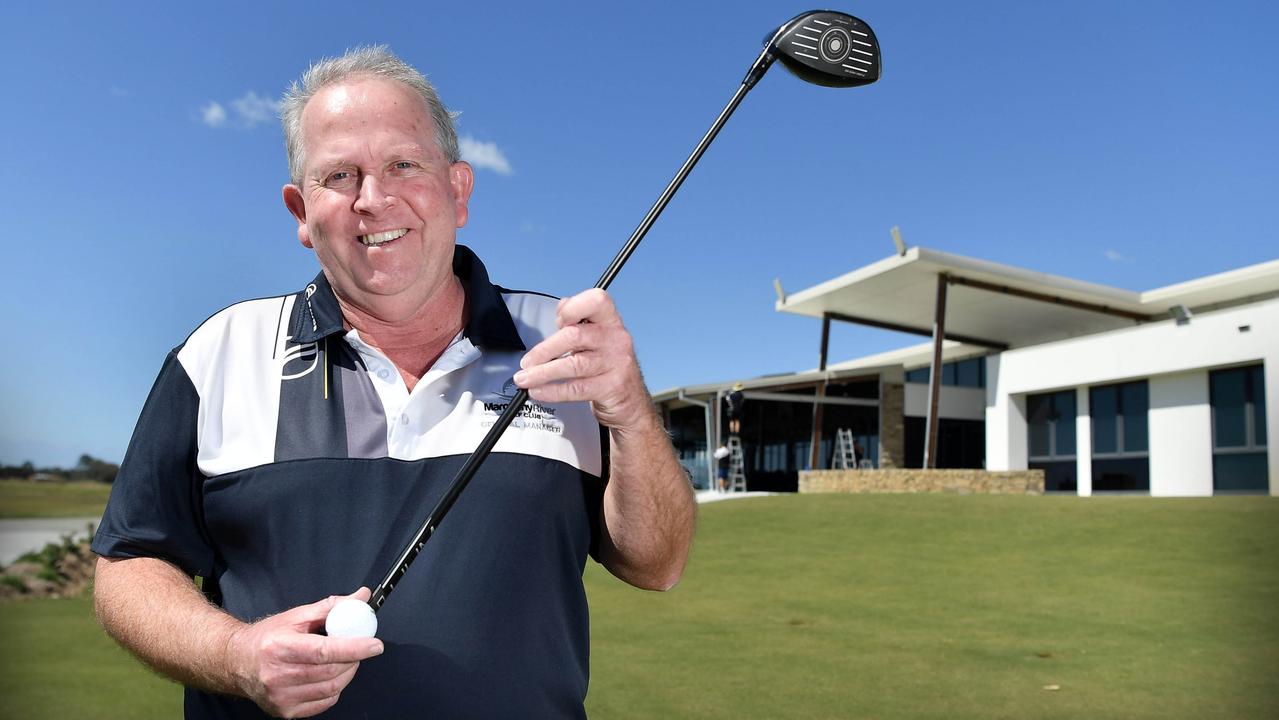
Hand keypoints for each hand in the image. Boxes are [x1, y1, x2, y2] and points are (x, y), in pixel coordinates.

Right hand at [227, 587, 383, 717]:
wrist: (237, 662)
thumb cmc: (267, 638)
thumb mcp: (296, 616)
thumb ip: (331, 607)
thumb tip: (361, 597)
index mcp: (279, 647)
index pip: (324, 651)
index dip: (354, 648)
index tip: (375, 645)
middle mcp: (277, 675)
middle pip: (330, 671)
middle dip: (353, 659)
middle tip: (359, 648)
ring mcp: (280, 697)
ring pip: (331, 688)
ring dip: (347, 673)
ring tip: (344, 660)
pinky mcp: (284, 711)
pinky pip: (323, 702)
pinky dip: (334, 688)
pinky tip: (329, 675)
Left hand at [514, 289, 652, 430]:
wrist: (631, 402)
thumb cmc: (608, 367)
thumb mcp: (597, 339)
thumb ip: (579, 321)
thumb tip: (561, 307)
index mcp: (610, 321)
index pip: (596, 300)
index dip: (573, 307)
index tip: (557, 322)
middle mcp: (616, 339)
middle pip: (575, 335)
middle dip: (544, 349)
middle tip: (527, 361)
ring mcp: (616, 363)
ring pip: (573, 364)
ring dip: (543, 373)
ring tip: (525, 379)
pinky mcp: (612, 387)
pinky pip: (576, 388)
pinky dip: (553, 391)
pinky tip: (539, 391)